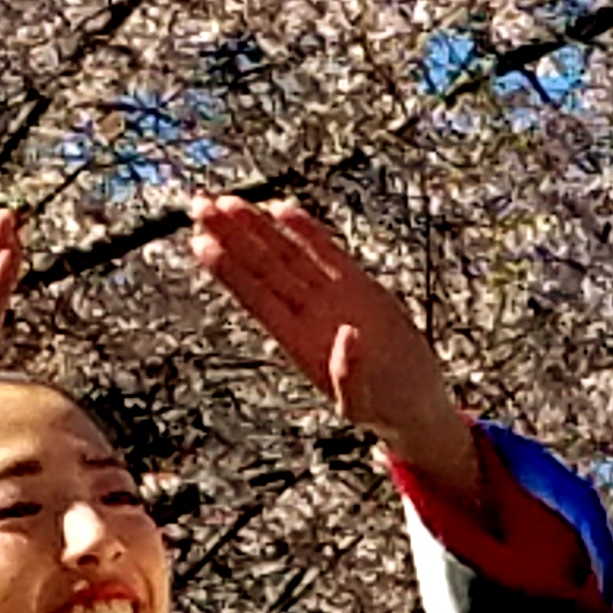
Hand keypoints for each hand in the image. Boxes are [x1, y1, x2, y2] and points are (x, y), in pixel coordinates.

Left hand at [184, 197, 471, 462]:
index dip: (228, 270)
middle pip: (262, 268)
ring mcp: (330, 296)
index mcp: (299, 342)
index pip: (256, 298)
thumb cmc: (383, 410)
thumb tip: (350, 336)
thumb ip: (350, 376)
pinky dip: (305, 231)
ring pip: (287, 254)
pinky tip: (280, 209)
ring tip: (228, 202)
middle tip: (200, 206)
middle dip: (231, 236)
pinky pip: (326, 252)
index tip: (202, 243)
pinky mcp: (357, 286)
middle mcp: (308, 314)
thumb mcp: (362, 407)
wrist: (412, 402)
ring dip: (257, 227)